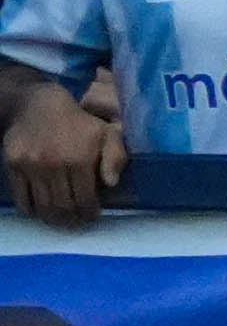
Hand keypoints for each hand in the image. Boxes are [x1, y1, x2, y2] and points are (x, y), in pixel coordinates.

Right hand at [5, 78, 120, 227]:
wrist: (37, 103)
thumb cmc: (78, 122)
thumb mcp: (106, 134)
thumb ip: (116, 158)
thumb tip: (112, 184)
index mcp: (79, 160)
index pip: (85, 201)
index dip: (90, 214)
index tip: (91, 216)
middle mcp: (54, 165)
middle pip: (64, 208)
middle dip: (73, 220)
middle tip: (76, 222)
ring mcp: (31, 165)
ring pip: (43, 207)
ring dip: (53, 219)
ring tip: (61, 219)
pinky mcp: (13, 164)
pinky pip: (21, 198)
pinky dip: (31, 210)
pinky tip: (39, 210)